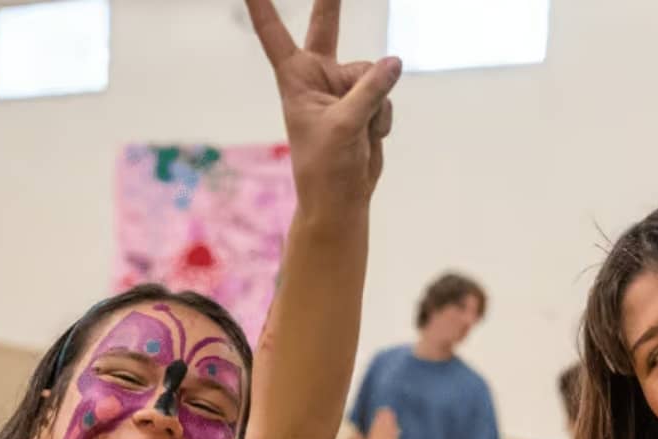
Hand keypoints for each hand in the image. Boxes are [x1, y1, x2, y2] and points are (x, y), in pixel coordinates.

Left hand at [245, 0, 401, 212]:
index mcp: (296, 79)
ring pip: (374, 75)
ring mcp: (343, 89)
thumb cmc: (327, 167)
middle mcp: (318, 78)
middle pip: (326, 29)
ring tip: (361, 132)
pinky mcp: (365, 104)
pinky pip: (385, 95)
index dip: (262, 8)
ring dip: (376, 103)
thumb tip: (394, 62)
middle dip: (330, 2)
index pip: (274, 35)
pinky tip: (369, 136)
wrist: (342, 199)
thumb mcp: (345, 125)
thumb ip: (370, 89)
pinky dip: (383, 117)